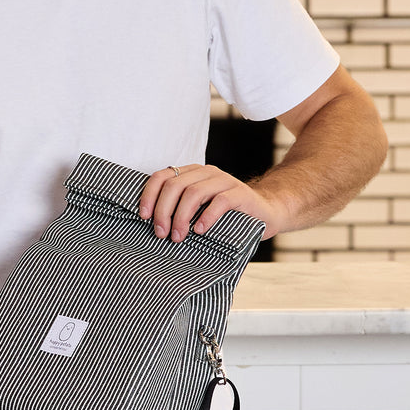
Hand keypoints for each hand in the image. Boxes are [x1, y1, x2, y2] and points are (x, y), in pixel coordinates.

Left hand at [138, 164, 284, 242]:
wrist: (265, 213)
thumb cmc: (226, 215)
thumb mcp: (199, 209)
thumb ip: (180, 208)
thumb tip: (150, 224)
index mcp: (192, 173)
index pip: (162, 176)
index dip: (149, 196)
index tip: (144, 217)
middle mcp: (206, 173)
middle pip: (174, 185)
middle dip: (163, 211)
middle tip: (161, 234)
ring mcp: (224, 181)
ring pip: (193, 192)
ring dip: (181, 217)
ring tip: (178, 236)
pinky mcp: (240, 193)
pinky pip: (219, 202)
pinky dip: (206, 217)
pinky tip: (200, 231)